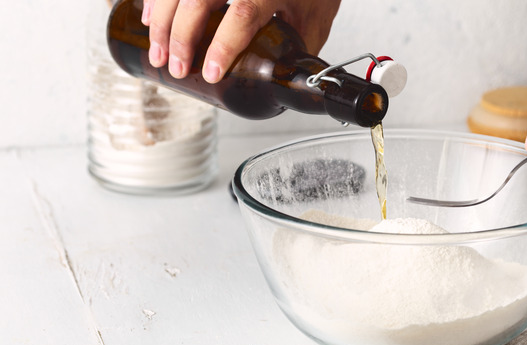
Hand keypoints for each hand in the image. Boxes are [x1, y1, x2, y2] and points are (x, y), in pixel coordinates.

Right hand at [142, 0, 340, 82]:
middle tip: (175, 68)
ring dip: (162, 20)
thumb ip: (297, 50)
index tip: (209, 73)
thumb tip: (280, 85)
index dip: (222, 46)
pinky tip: (149, 18)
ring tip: (157, 53)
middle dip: (180, 37)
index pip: (242, 14)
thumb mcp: (315, 20)